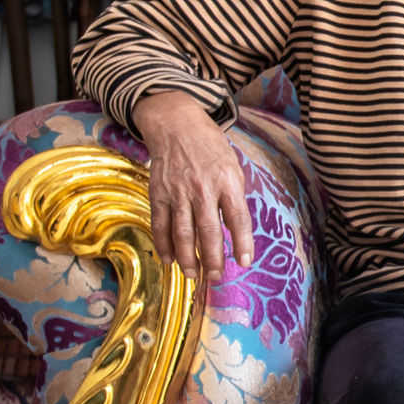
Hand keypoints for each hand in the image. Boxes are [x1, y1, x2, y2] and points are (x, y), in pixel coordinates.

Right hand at [134, 90, 252, 288]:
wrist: (176, 125)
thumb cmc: (211, 148)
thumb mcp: (233, 167)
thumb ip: (234, 197)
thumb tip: (236, 229)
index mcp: (227, 182)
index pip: (238, 218)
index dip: (242, 242)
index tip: (245, 262)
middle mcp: (202, 188)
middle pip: (208, 230)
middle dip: (213, 257)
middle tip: (216, 277)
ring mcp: (178, 192)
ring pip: (182, 232)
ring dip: (188, 257)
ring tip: (194, 275)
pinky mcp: (158, 193)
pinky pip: (160, 224)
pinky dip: (163, 244)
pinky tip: (169, 260)